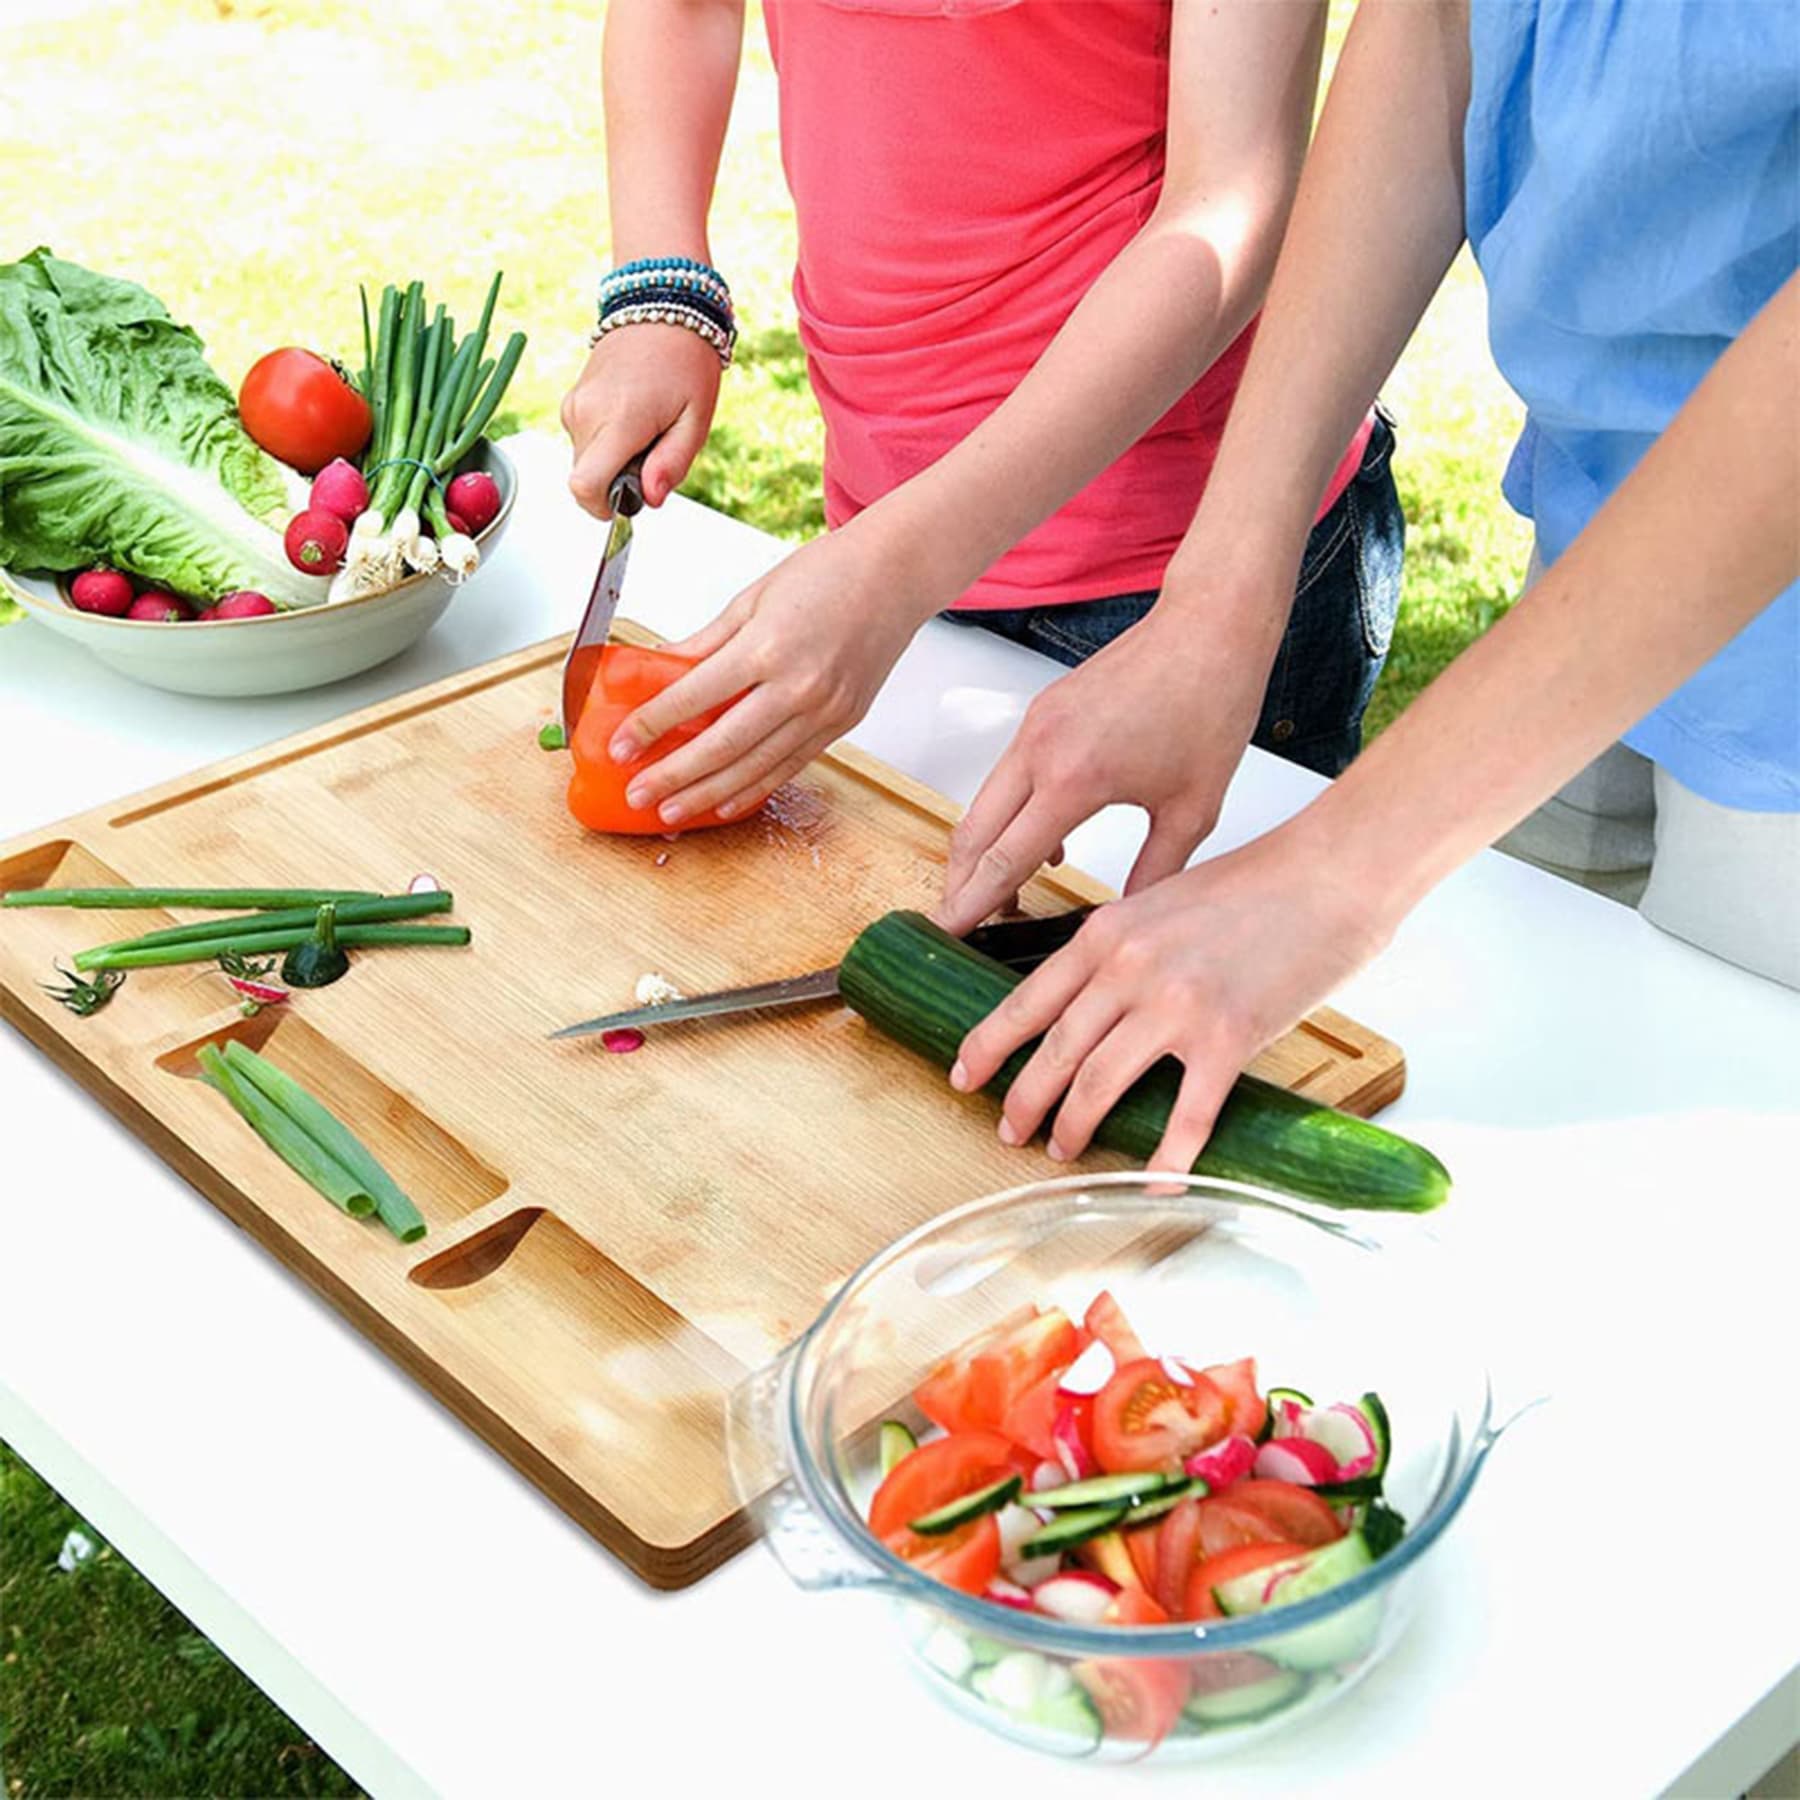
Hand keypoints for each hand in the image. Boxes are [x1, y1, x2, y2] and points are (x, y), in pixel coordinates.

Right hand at [561, 325, 722, 517]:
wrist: (661, 306)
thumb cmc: (684, 361)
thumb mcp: (695, 421)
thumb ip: (671, 465)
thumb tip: (649, 499)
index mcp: (617, 421)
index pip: (584, 487)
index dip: (605, 507)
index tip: (631, 499)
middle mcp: (585, 414)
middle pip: (587, 479)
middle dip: (618, 482)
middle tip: (653, 452)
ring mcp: (574, 405)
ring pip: (586, 461)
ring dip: (615, 460)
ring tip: (647, 428)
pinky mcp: (572, 400)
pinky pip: (584, 441)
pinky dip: (607, 442)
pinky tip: (633, 416)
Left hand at [607, 513, 937, 824]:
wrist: (896, 575)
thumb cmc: (828, 573)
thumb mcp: (752, 598)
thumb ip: (705, 641)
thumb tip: (660, 667)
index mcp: (766, 647)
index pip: (694, 697)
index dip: (651, 726)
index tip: (622, 746)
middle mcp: (797, 686)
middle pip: (722, 745)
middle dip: (673, 775)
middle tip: (638, 792)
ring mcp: (824, 711)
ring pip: (755, 767)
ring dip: (708, 793)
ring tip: (672, 809)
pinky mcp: (842, 724)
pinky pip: (791, 766)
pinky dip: (755, 788)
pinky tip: (725, 802)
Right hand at [936, 599, 1276, 935]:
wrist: (1208, 626)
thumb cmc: (1210, 703)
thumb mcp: (1193, 807)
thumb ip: (1155, 871)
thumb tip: (1127, 919)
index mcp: (1074, 778)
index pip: (1005, 860)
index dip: (972, 905)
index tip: (947, 935)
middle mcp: (1040, 749)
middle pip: (973, 834)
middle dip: (961, 886)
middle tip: (961, 927)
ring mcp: (1035, 726)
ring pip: (984, 804)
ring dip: (984, 852)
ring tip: (1005, 898)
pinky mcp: (1042, 712)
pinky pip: (1008, 776)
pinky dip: (1009, 816)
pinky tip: (1047, 846)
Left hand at [949, 818, 1394, 1170]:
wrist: (1329, 875)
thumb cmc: (1256, 886)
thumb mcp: (1160, 902)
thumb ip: (1121, 947)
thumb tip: (1091, 999)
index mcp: (1106, 933)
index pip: (1028, 1000)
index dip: (989, 1045)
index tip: (965, 1075)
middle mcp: (1129, 970)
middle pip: (1056, 1050)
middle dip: (1024, 1100)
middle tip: (1009, 1132)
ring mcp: (1176, 1006)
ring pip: (1101, 1082)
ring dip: (1075, 1125)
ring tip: (1062, 1149)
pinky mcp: (1228, 1037)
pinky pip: (1187, 1113)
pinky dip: (1168, 1155)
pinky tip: (1155, 1180)